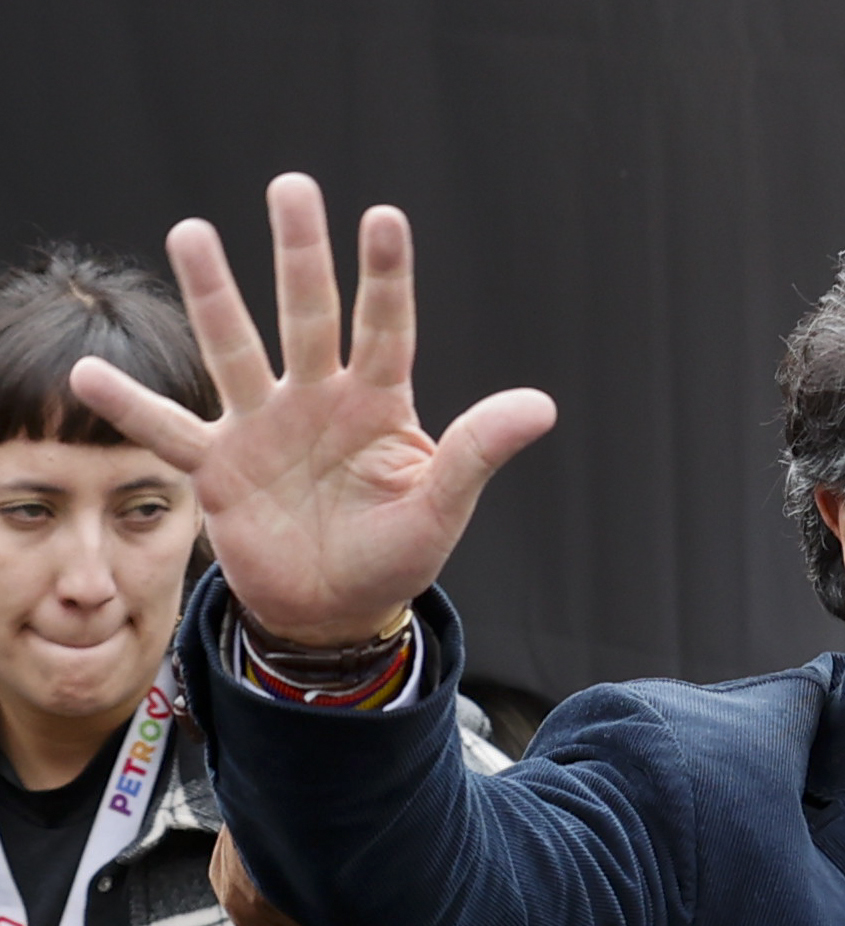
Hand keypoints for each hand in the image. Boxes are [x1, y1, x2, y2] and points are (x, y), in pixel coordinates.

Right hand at [67, 174, 556, 644]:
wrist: (336, 607)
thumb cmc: (396, 553)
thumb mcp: (443, 507)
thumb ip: (479, 451)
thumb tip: (542, 405)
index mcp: (380, 403)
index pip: (387, 327)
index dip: (385, 275)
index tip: (383, 217)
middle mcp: (318, 399)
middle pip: (306, 314)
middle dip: (299, 253)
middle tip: (291, 185)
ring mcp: (263, 427)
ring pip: (234, 349)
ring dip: (213, 296)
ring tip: (191, 232)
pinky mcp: (218, 467)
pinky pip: (167, 432)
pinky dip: (130, 407)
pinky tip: (87, 375)